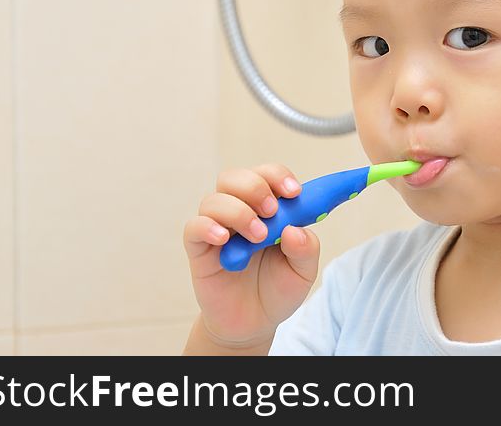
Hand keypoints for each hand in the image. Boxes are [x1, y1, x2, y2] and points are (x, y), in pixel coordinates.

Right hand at [183, 164, 320, 344]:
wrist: (253, 324)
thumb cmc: (277, 290)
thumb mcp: (303, 272)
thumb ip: (306, 249)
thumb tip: (294, 230)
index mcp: (267, 209)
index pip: (267, 175)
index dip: (278, 176)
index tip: (294, 192)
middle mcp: (239, 211)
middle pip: (235, 177)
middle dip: (255, 187)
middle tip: (272, 210)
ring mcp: (217, 228)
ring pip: (214, 199)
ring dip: (238, 211)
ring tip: (257, 237)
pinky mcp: (199, 250)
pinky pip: (194, 227)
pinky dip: (207, 227)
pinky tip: (224, 239)